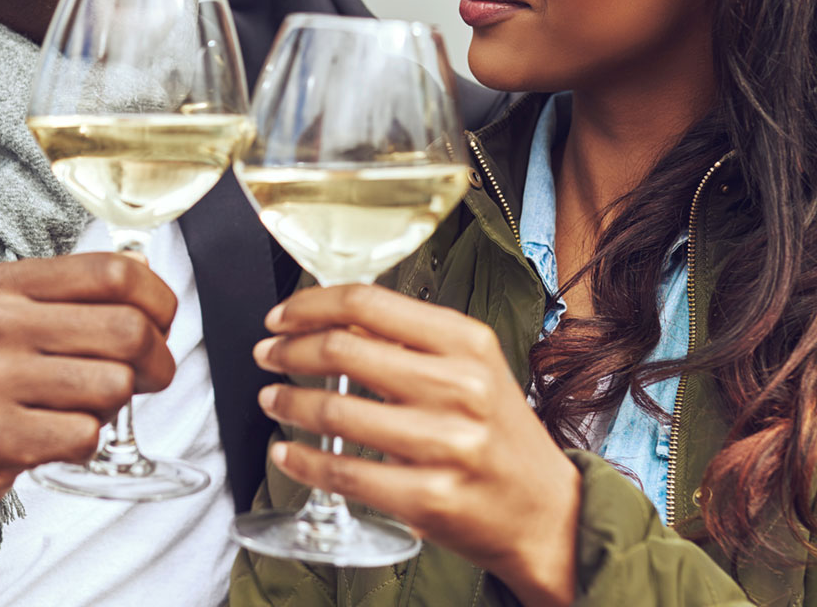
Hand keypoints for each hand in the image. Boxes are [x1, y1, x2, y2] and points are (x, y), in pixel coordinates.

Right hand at [0, 252, 177, 537]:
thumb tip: (150, 291)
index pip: (116, 272)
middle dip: (155, 363)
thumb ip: (65, 301)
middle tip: (145, 381)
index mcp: (5, 285)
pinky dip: (83, 445)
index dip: (160, 302)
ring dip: (114, 409)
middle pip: (129, 330)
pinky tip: (51, 440)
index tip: (161, 327)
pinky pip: (86, 437)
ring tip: (80, 411)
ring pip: (114, 386)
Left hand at [253, 285, 579, 606]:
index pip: (369, 304)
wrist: (548, 513)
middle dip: (289, 351)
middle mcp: (460, 387)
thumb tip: (333, 322)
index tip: (281, 318)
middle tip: (267, 355)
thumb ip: (411, 343)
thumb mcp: (473, 370)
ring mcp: (446, 444)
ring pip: (337, 412)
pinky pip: (344, 473)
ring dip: (288, 403)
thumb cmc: (499, 436)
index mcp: (468, 343)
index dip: (310, 306)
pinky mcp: (429, 497)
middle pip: (344, 350)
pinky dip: (302, 462)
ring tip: (272, 401)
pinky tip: (287, 452)